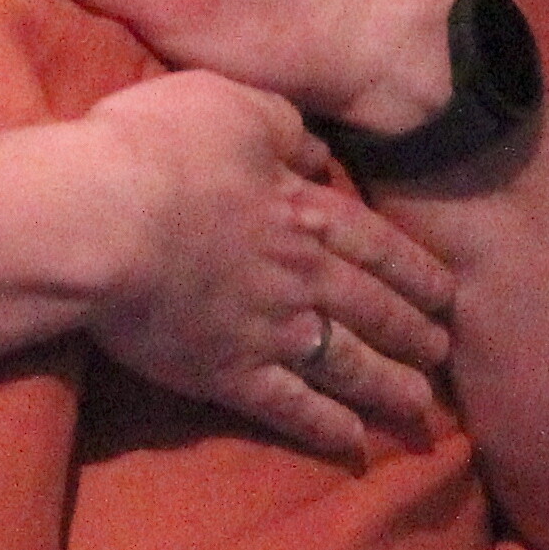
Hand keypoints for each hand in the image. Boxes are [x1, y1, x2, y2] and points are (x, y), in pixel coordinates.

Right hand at [75, 71, 455, 456]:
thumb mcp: (235, 105)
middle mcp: (302, 277)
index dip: (415, 271)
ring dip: (387, 385)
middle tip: (442, 353)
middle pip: (373, 308)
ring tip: (418, 405)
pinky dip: (324, 428)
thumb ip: (286, 128)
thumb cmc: (160, 150)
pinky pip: (289, 408)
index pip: (377, 246)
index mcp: (305, 211)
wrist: (102, 220)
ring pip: (347, 364)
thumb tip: (319, 152)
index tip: (446, 294)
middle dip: (412, 332)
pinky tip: (351, 444)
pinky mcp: (226, 373)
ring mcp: (268, 331)